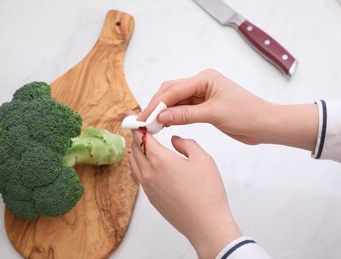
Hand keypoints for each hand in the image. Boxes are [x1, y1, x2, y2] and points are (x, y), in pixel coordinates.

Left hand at [130, 129, 241, 257]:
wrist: (206, 225)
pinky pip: (138, 176)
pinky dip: (139, 165)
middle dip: (137, 136)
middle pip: (134, 149)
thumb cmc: (207, 192)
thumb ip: (186, 144)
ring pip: (134, 163)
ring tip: (145, 143)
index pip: (141, 137)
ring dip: (136, 151)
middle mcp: (148, 173)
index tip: (135, 116)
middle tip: (142, 127)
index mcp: (159, 160)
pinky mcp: (151, 198)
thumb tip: (175, 140)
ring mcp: (147, 188)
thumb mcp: (202, 159)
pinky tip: (150, 163)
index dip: (137, 124)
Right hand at [139, 69, 317, 150]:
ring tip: (150, 125)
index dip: (157, 104)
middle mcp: (201, 83)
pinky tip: (164, 124)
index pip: (173, 90)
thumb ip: (186, 114)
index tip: (144, 118)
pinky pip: (182, 109)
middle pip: (170, 92)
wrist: (265, 125)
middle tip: (143, 122)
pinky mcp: (203, 106)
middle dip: (156, 106)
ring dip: (162, 112)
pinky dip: (172, 117)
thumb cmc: (247, 114)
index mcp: (204, 79)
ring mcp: (201, 95)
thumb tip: (162, 116)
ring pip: (174, 101)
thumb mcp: (214, 114)